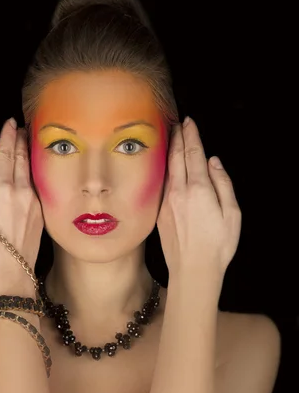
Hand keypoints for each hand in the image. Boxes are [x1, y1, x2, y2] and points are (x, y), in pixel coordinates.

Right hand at [0, 118, 43, 296]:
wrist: (10, 273)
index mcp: (2, 188)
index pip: (5, 154)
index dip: (7, 136)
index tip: (10, 123)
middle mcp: (22, 192)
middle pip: (21, 159)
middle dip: (20, 140)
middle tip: (21, 127)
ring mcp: (35, 202)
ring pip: (30, 171)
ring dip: (28, 155)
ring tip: (27, 142)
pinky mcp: (42, 214)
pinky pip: (37, 187)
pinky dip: (32, 174)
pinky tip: (30, 171)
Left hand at [156, 117, 240, 278]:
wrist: (193, 270)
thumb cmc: (217, 245)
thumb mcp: (232, 214)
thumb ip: (223, 184)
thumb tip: (214, 162)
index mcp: (198, 189)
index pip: (193, 154)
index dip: (191, 135)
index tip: (189, 122)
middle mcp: (179, 192)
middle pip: (175, 157)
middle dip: (177, 137)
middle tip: (178, 123)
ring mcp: (166, 203)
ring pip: (167, 170)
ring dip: (168, 151)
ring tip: (171, 138)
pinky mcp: (160, 214)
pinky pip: (162, 185)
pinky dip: (165, 171)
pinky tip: (166, 168)